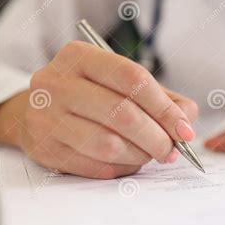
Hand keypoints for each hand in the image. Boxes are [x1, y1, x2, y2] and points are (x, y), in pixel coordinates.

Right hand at [0, 41, 197, 178]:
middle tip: (172, 150)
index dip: (164, 108)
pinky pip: (96, 167)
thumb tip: (186, 123)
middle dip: (157, 138)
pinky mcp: (45, 150)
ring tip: (149, 154)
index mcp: (80, 56)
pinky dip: (122, 168)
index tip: (184, 129)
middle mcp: (56, 83)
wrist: (38, 112)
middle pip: (122, 114)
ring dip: (140, 155)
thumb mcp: (124, 84)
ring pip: (108, 145)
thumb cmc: (92, 96)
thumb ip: (162, 98)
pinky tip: (127, 161)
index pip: (133, 78)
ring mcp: (46, 117)